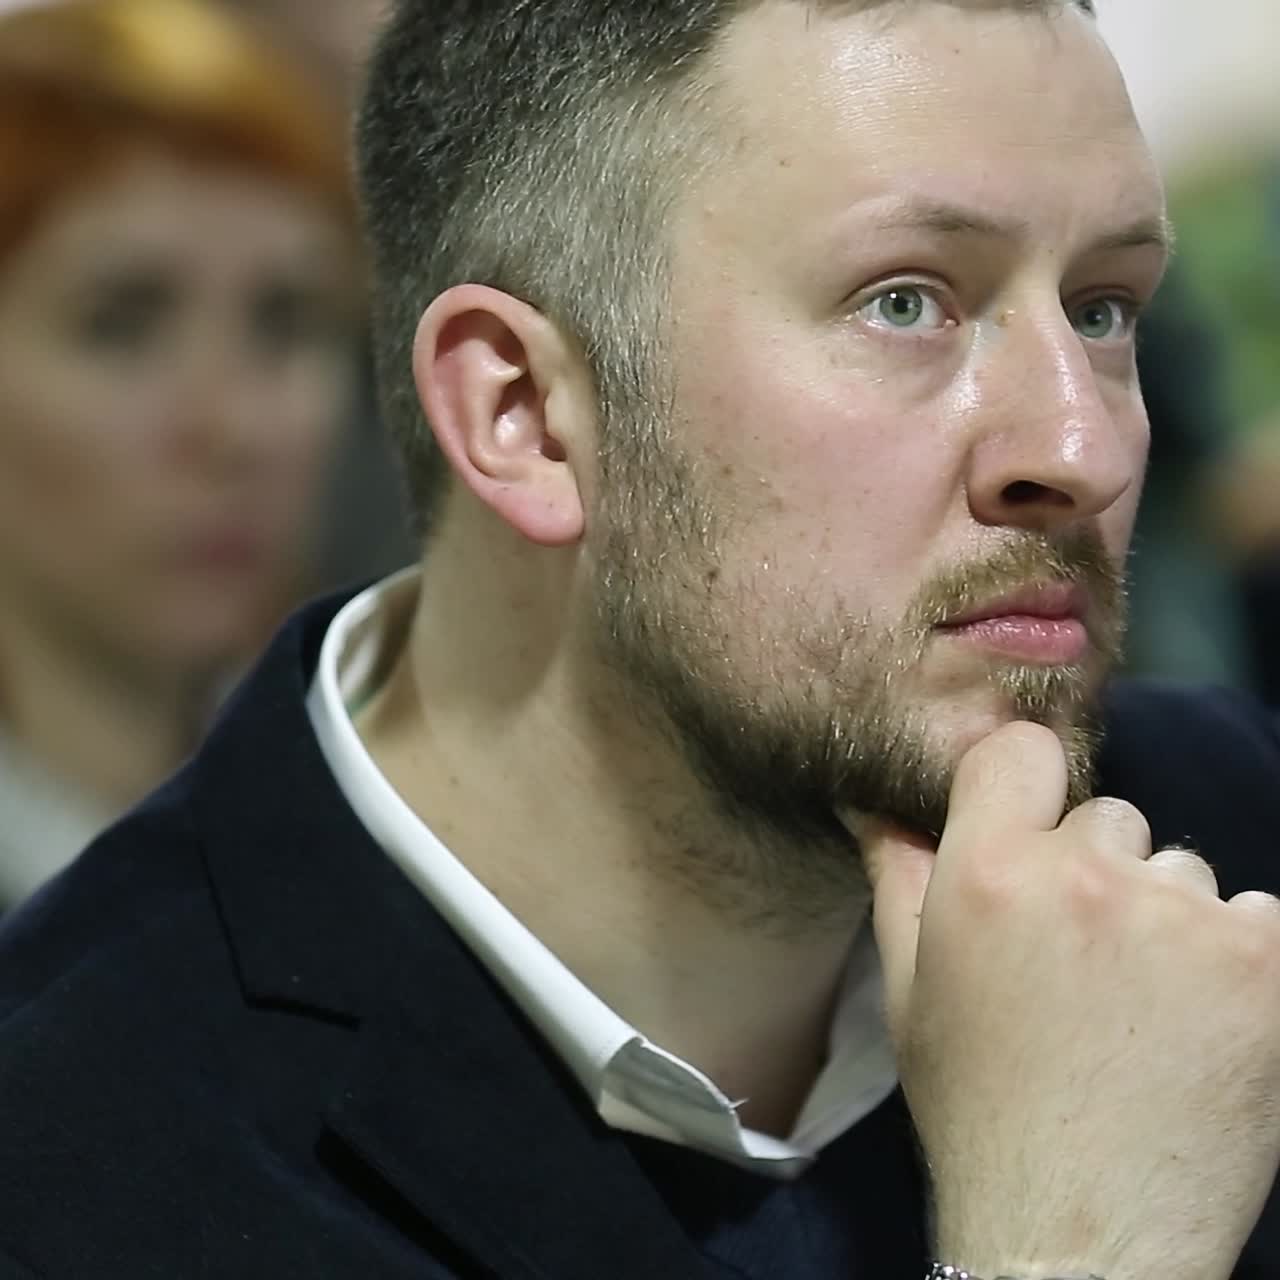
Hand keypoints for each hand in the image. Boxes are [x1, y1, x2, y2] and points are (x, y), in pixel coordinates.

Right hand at [845, 722, 1279, 1279]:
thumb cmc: (980, 1105)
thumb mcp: (910, 991)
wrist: (1081, 1229)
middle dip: (1093, 869)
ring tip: (1142, 1003)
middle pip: (1106, 816)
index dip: (1022, 785)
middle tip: (1080, 958)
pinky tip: (1198, 1022)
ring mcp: (1185, 916)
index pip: (1019, 751)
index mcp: (987, 874)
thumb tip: (870, 803)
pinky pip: (1254, 914)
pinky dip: (1234, 957)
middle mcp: (1086, 876)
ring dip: (1166, 916)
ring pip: (1180, 869)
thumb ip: (895, 878)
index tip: (1027, 829)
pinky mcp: (1266, 962)